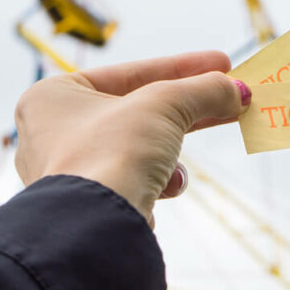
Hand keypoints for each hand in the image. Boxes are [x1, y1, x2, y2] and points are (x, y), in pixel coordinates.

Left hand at [13, 51, 250, 227]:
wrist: (98, 227)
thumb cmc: (115, 151)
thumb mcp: (166, 105)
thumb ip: (203, 90)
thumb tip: (237, 89)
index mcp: (55, 96)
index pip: (131, 72)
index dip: (183, 66)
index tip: (221, 63)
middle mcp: (53, 131)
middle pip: (140, 108)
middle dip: (190, 106)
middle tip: (230, 96)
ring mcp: (70, 170)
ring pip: (141, 144)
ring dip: (173, 147)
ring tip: (188, 155)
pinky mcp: (91, 202)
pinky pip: (134, 175)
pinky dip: (159, 177)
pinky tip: (168, 186)